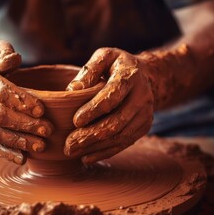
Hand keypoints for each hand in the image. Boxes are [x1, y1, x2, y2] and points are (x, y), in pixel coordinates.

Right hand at [0, 41, 52, 164]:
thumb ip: (4, 52)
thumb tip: (14, 60)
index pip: (0, 91)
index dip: (22, 101)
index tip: (42, 110)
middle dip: (25, 124)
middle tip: (47, 130)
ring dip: (18, 141)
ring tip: (40, 146)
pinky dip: (5, 152)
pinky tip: (23, 158)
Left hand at [64, 48, 154, 163]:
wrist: (144, 75)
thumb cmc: (116, 65)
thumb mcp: (104, 57)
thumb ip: (88, 70)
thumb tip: (72, 90)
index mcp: (129, 76)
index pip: (111, 96)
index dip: (93, 110)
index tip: (75, 121)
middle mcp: (142, 96)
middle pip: (116, 122)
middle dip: (90, 135)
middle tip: (68, 144)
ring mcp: (145, 113)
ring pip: (120, 136)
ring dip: (95, 147)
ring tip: (72, 151)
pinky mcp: (143, 126)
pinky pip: (124, 143)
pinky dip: (105, 152)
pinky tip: (87, 157)